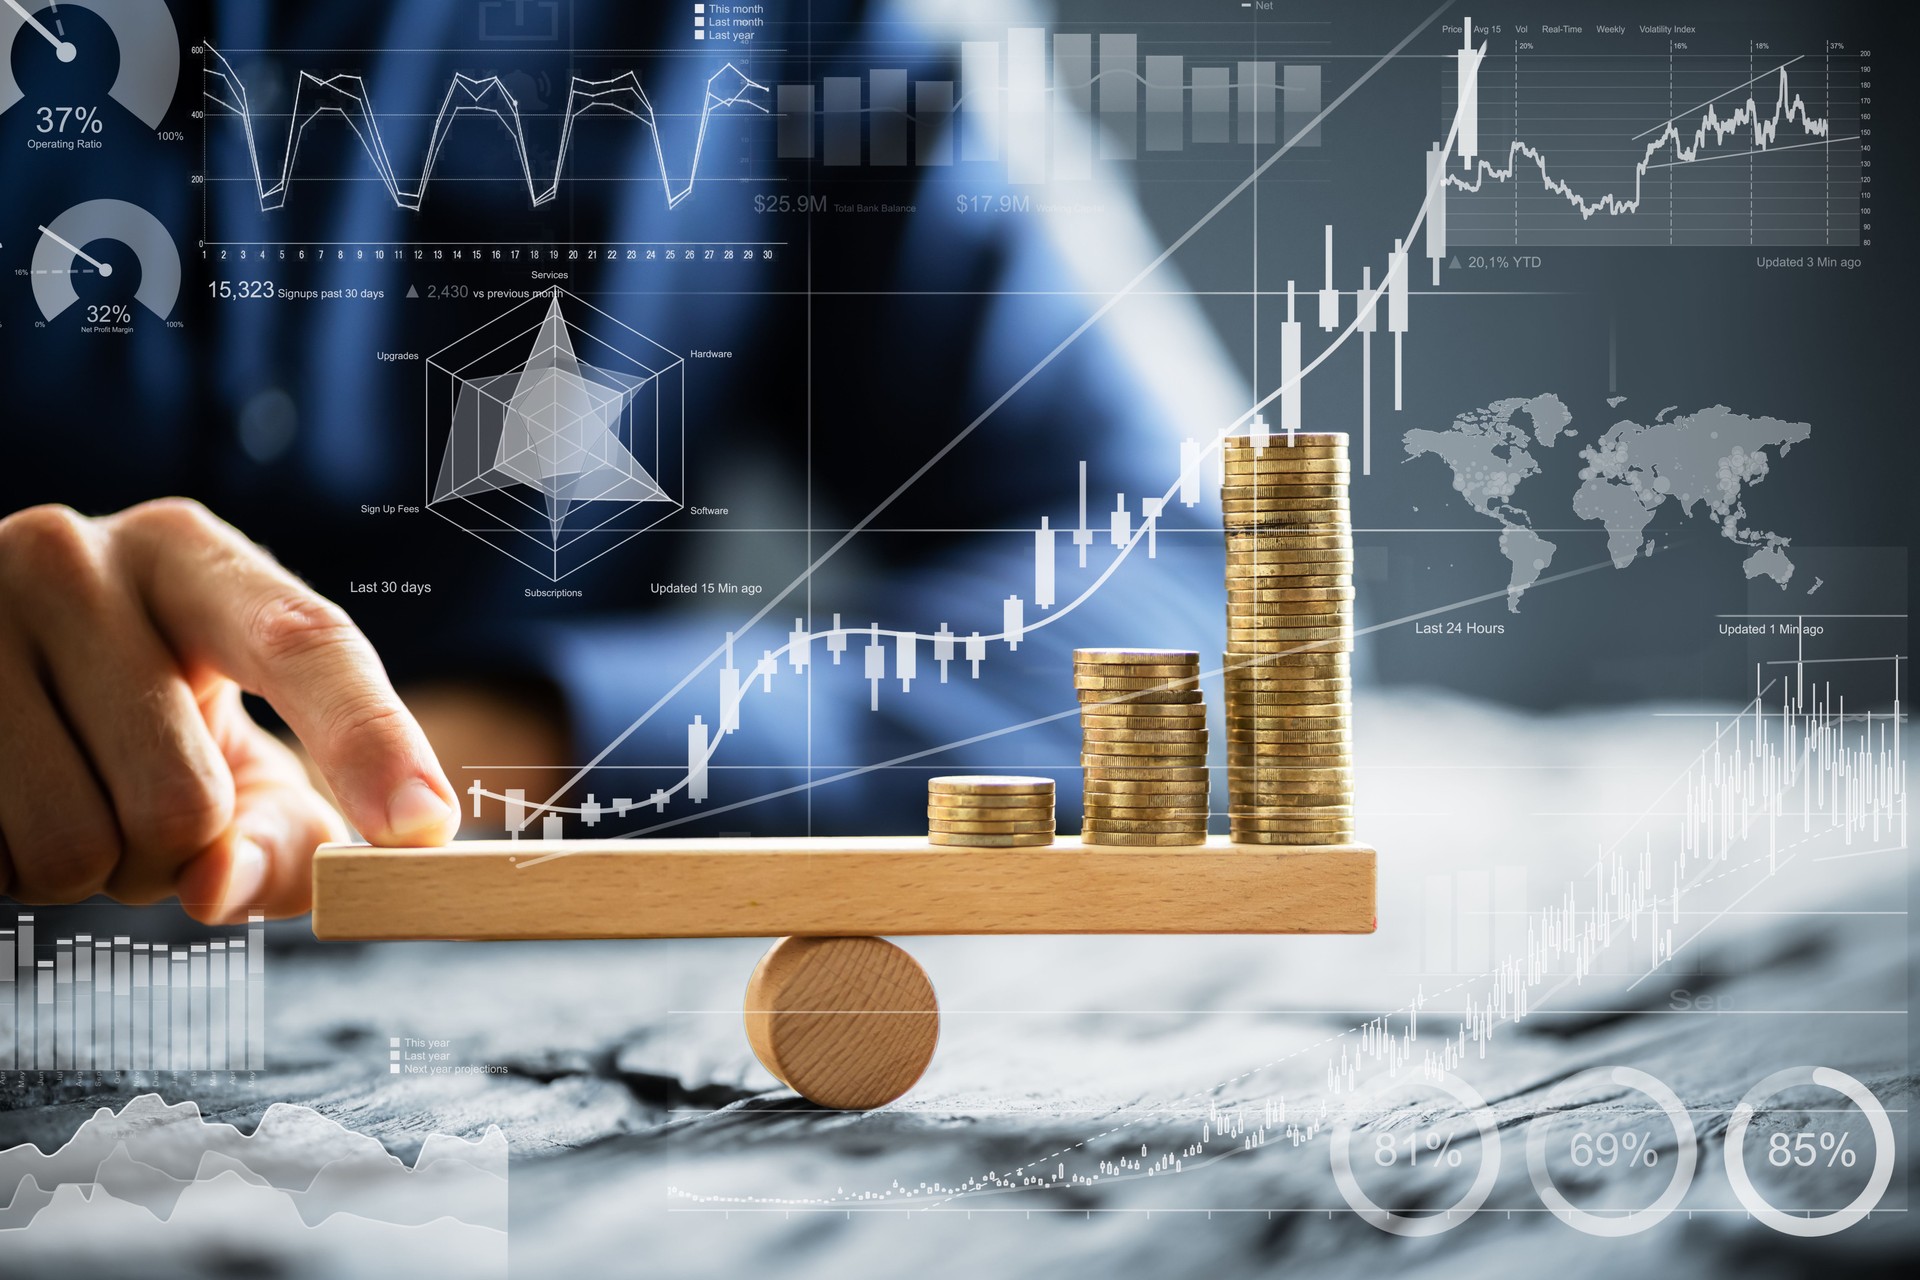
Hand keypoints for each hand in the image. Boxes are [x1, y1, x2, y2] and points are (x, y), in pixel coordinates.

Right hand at [0, 499, 458, 921]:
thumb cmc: (145, 719)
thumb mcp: (242, 755)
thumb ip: (289, 836)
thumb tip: (216, 886)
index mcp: (191, 552)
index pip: (306, 643)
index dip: (373, 742)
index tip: (427, 826)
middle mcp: (73, 557)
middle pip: (185, 800)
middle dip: (180, 854)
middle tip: (147, 805)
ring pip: (76, 849)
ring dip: (91, 873)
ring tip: (72, 793)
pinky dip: (14, 871)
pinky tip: (12, 802)